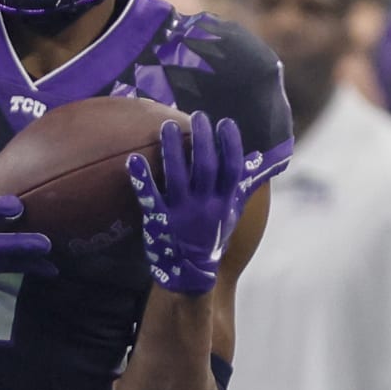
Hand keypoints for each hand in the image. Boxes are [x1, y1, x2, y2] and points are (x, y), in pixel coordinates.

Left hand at [127, 113, 261, 295]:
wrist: (191, 273)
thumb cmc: (212, 237)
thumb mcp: (232, 214)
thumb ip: (241, 187)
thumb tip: (257, 160)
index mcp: (225, 202)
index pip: (232, 168)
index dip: (231, 144)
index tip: (225, 122)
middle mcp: (206, 206)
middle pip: (205, 166)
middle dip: (202, 139)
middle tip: (197, 116)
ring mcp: (182, 213)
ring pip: (178, 176)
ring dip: (173, 149)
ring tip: (168, 125)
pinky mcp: (159, 221)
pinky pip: (150, 197)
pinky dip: (141, 178)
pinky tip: (132, 159)